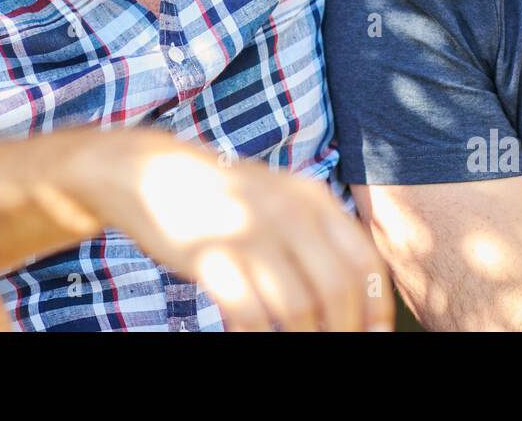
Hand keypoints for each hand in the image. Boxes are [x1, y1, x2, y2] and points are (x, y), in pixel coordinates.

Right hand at [69, 128, 393, 331]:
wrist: (146, 172)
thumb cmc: (220, 197)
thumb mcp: (277, 197)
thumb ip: (316, 231)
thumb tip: (358, 294)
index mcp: (311, 197)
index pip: (364, 260)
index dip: (375, 308)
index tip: (373, 336)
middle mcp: (287, 210)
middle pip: (337, 289)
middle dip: (343, 331)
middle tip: (333, 349)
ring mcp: (247, 230)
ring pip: (298, 308)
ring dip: (302, 341)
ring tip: (296, 349)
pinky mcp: (210, 253)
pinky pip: (249, 314)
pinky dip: (259, 337)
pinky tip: (253, 339)